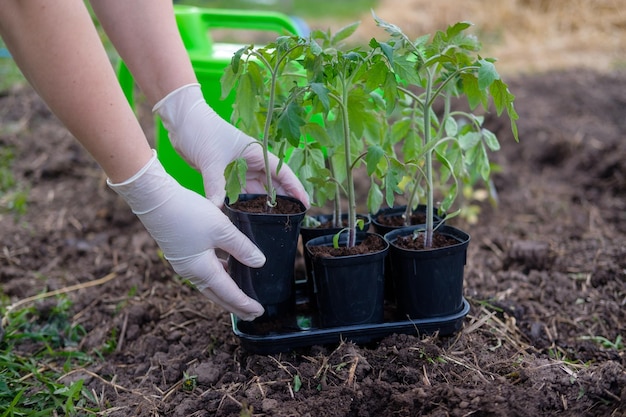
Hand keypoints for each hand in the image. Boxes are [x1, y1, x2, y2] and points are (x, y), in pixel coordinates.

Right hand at [107, 151, 264, 320]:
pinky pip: (202, 271)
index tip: (259, 312)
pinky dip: (217, 275)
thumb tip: (260, 263)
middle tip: (251, 313)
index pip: (228, 293)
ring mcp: (183, 263)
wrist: (155, 199)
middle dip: (235, 305)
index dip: (245, 303)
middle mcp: (191, 272)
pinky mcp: (180, 252)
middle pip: (217, 295)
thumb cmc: (189, 213)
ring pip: (209, 284)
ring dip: (225, 291)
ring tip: (241, 294)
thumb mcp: (222, 229)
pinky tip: (226, 267)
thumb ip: (242, 248)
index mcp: (202, 270)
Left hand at [153, 83, 309, 207]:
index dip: (295, 189)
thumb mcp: (211, 159)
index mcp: (256, 152)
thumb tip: (217, 209)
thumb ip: (215, 185)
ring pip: (255, 191)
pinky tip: (245, 217)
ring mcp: (238, 169)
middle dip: (281, 202)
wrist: (182, 120)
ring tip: (270, 223)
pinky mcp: (225, 175)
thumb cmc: (201, 130)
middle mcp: (250, 161)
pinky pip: (237, 193)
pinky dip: (241, 204)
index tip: (305, 205)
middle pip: (272, 185)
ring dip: (260, 205)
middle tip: (289, 220)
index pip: (282, 172)